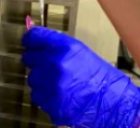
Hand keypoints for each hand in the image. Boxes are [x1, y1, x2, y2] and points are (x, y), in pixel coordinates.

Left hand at [23, 27, 139, 127]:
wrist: (110, 101)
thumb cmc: (98, 76)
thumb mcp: (78, 52)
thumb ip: (55, 45)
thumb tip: (35, 39)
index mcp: (64, 47)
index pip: (33, 37)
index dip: (30, 40)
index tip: (29, 43)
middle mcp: (55, 63)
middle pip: (29, 58)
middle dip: (37, 62)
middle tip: (50, 67)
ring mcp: (52, 84)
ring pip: (32, 79)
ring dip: (41, 81)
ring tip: (59, 83)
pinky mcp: (50, 102)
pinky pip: (37, 96)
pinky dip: (45, 96)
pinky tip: (60, 94)